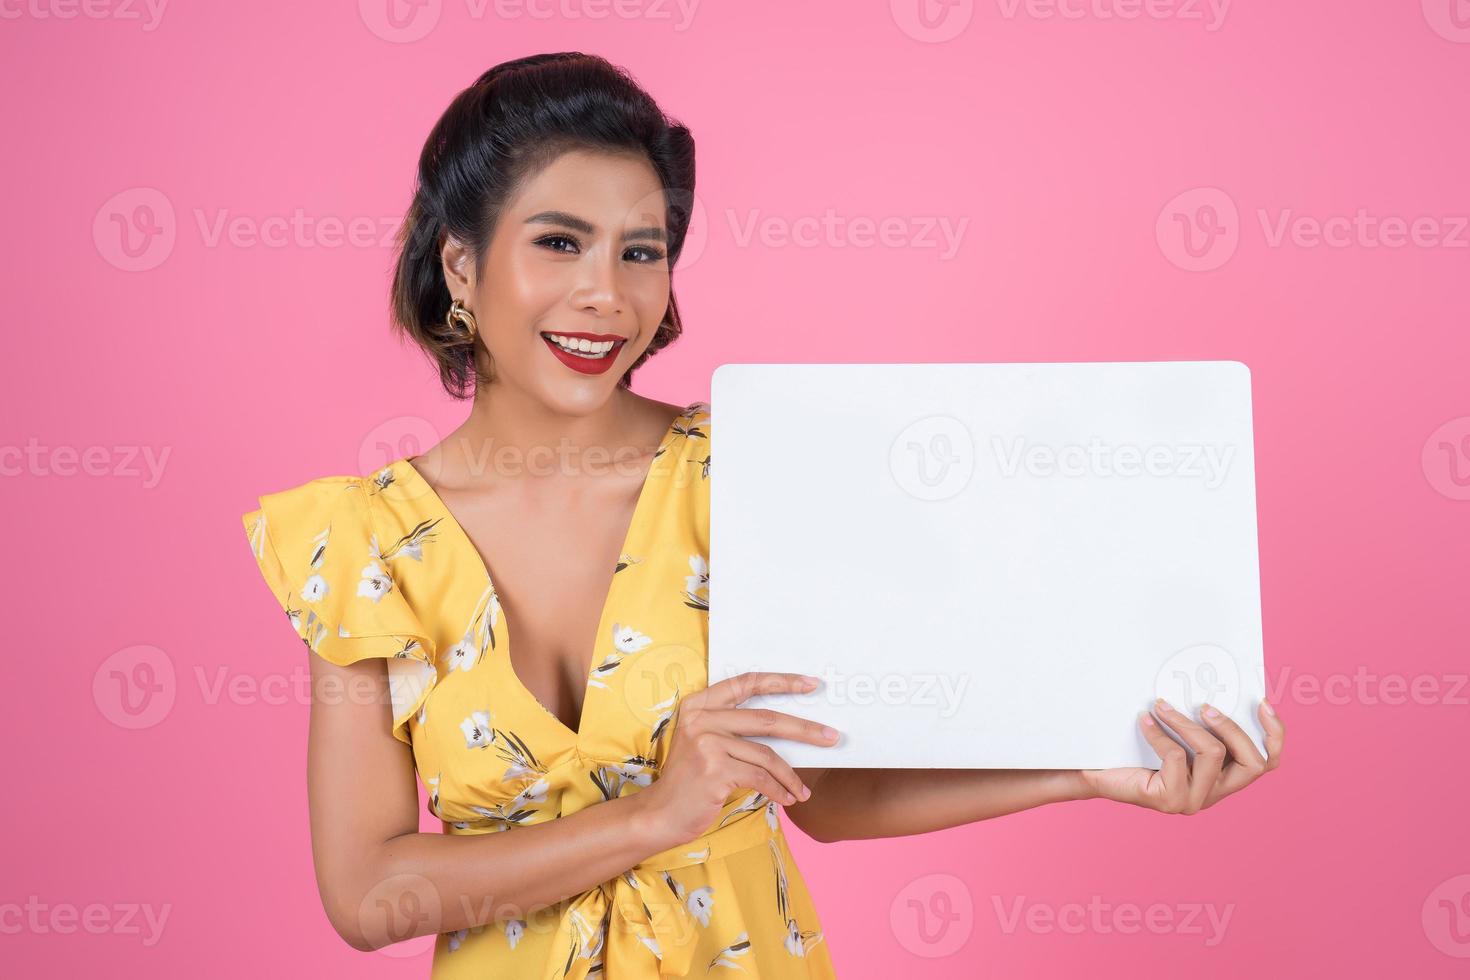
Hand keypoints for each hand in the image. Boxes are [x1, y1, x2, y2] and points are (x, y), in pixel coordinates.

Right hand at [633, 671, 840, 845]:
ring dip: (791, 775)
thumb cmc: (690, 780)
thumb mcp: (705, 743)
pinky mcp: (714, 769)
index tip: (811, 684)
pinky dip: (778, 789)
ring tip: (803, 790)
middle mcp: (701, 718)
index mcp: (699, 704)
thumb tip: (789, 726)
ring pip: (766, 754)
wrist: (661, 813)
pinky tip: (787, 799)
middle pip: (766, 718)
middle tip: (832, 737)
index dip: (782, 682)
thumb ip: (733, 728)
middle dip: (804, 729)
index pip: (746, 683)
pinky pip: (759, 777)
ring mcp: (707, 743)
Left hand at [1077, 698, 1284, 813]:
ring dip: (1188, 724)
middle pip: (1253, 763)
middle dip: (1233, 727)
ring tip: (1162, 705)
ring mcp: (1195, 799)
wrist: (1097, 775)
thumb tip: (1208, 678)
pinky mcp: (1171, 800)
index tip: (1262, 702)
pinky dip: (1159, 734)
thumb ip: (1196, 719)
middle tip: (1205, 706)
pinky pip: (1176, 757)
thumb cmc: (1135, 751)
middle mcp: (1215, 792)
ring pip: (1213, 753)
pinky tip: (1143, 720)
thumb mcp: (1174, 734)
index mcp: (1223, 776)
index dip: (1274, 734)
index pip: (1266, 762)